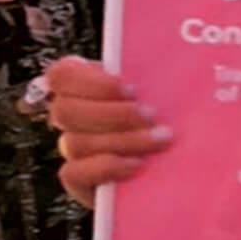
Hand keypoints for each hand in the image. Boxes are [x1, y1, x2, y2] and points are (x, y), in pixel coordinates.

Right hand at [46, 56, 172, 207]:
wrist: (179, 168)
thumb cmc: (170, 119)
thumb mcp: (165, 95)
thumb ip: (156, 79)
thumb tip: (175, 58)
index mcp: (85, 87)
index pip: (61, 75)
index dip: (90, 81)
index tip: (131, 88)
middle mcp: (73, 118)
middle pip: (66, 110)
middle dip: (113, 113)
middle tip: (152, 116)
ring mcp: (74, 150)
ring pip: (76, 142)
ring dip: (123, 140)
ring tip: (161, 140)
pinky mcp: (79, 181)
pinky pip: (73, 173)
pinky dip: (106, 167)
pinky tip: (137, 165)